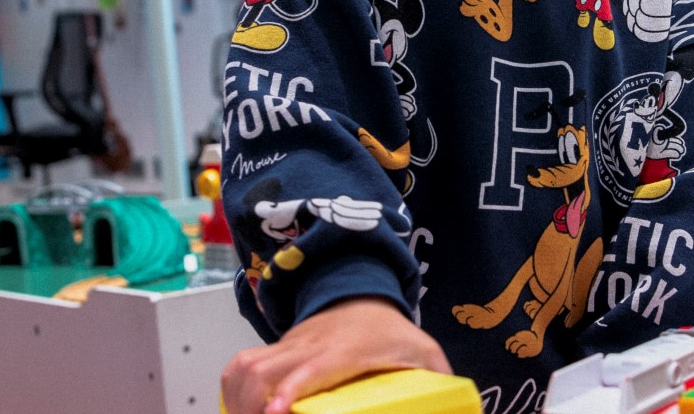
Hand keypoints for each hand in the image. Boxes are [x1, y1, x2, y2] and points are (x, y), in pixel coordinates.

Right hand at [221, 296, 448, 413]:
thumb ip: (438, 379)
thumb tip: (462, 406)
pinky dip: (231, 388)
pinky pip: (240, 364)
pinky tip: (236, 409)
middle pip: (264, 371)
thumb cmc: (391, 330)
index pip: (311, 369)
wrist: (361, 292)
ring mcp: (289, 345)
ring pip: (244, 366)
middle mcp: (310, 346)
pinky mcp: (276, 349)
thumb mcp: (422, 351)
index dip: (291, 390)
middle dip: (248, 406)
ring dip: (236, 400)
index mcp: (345, 351)